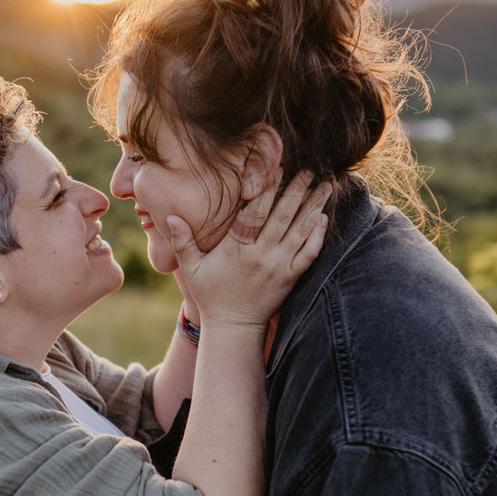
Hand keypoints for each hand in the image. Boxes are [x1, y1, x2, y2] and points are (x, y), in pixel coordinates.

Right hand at [169, 170, 329, 332]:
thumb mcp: (191, 268)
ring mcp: (279, 266)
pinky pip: (310, 253)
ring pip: (301, 230)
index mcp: (237, 249)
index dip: (268, 188)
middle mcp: (262, 255)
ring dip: (314, 207)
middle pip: (283, 215)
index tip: (278, 167)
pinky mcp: (291, 278)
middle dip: (297, 190)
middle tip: (308, 170)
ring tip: (325, 186)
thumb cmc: (210, 295)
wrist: (233, 328)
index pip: (255, 211)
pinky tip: (324, 218)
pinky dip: (318, 235)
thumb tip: (171, 216)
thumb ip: (182, 241)